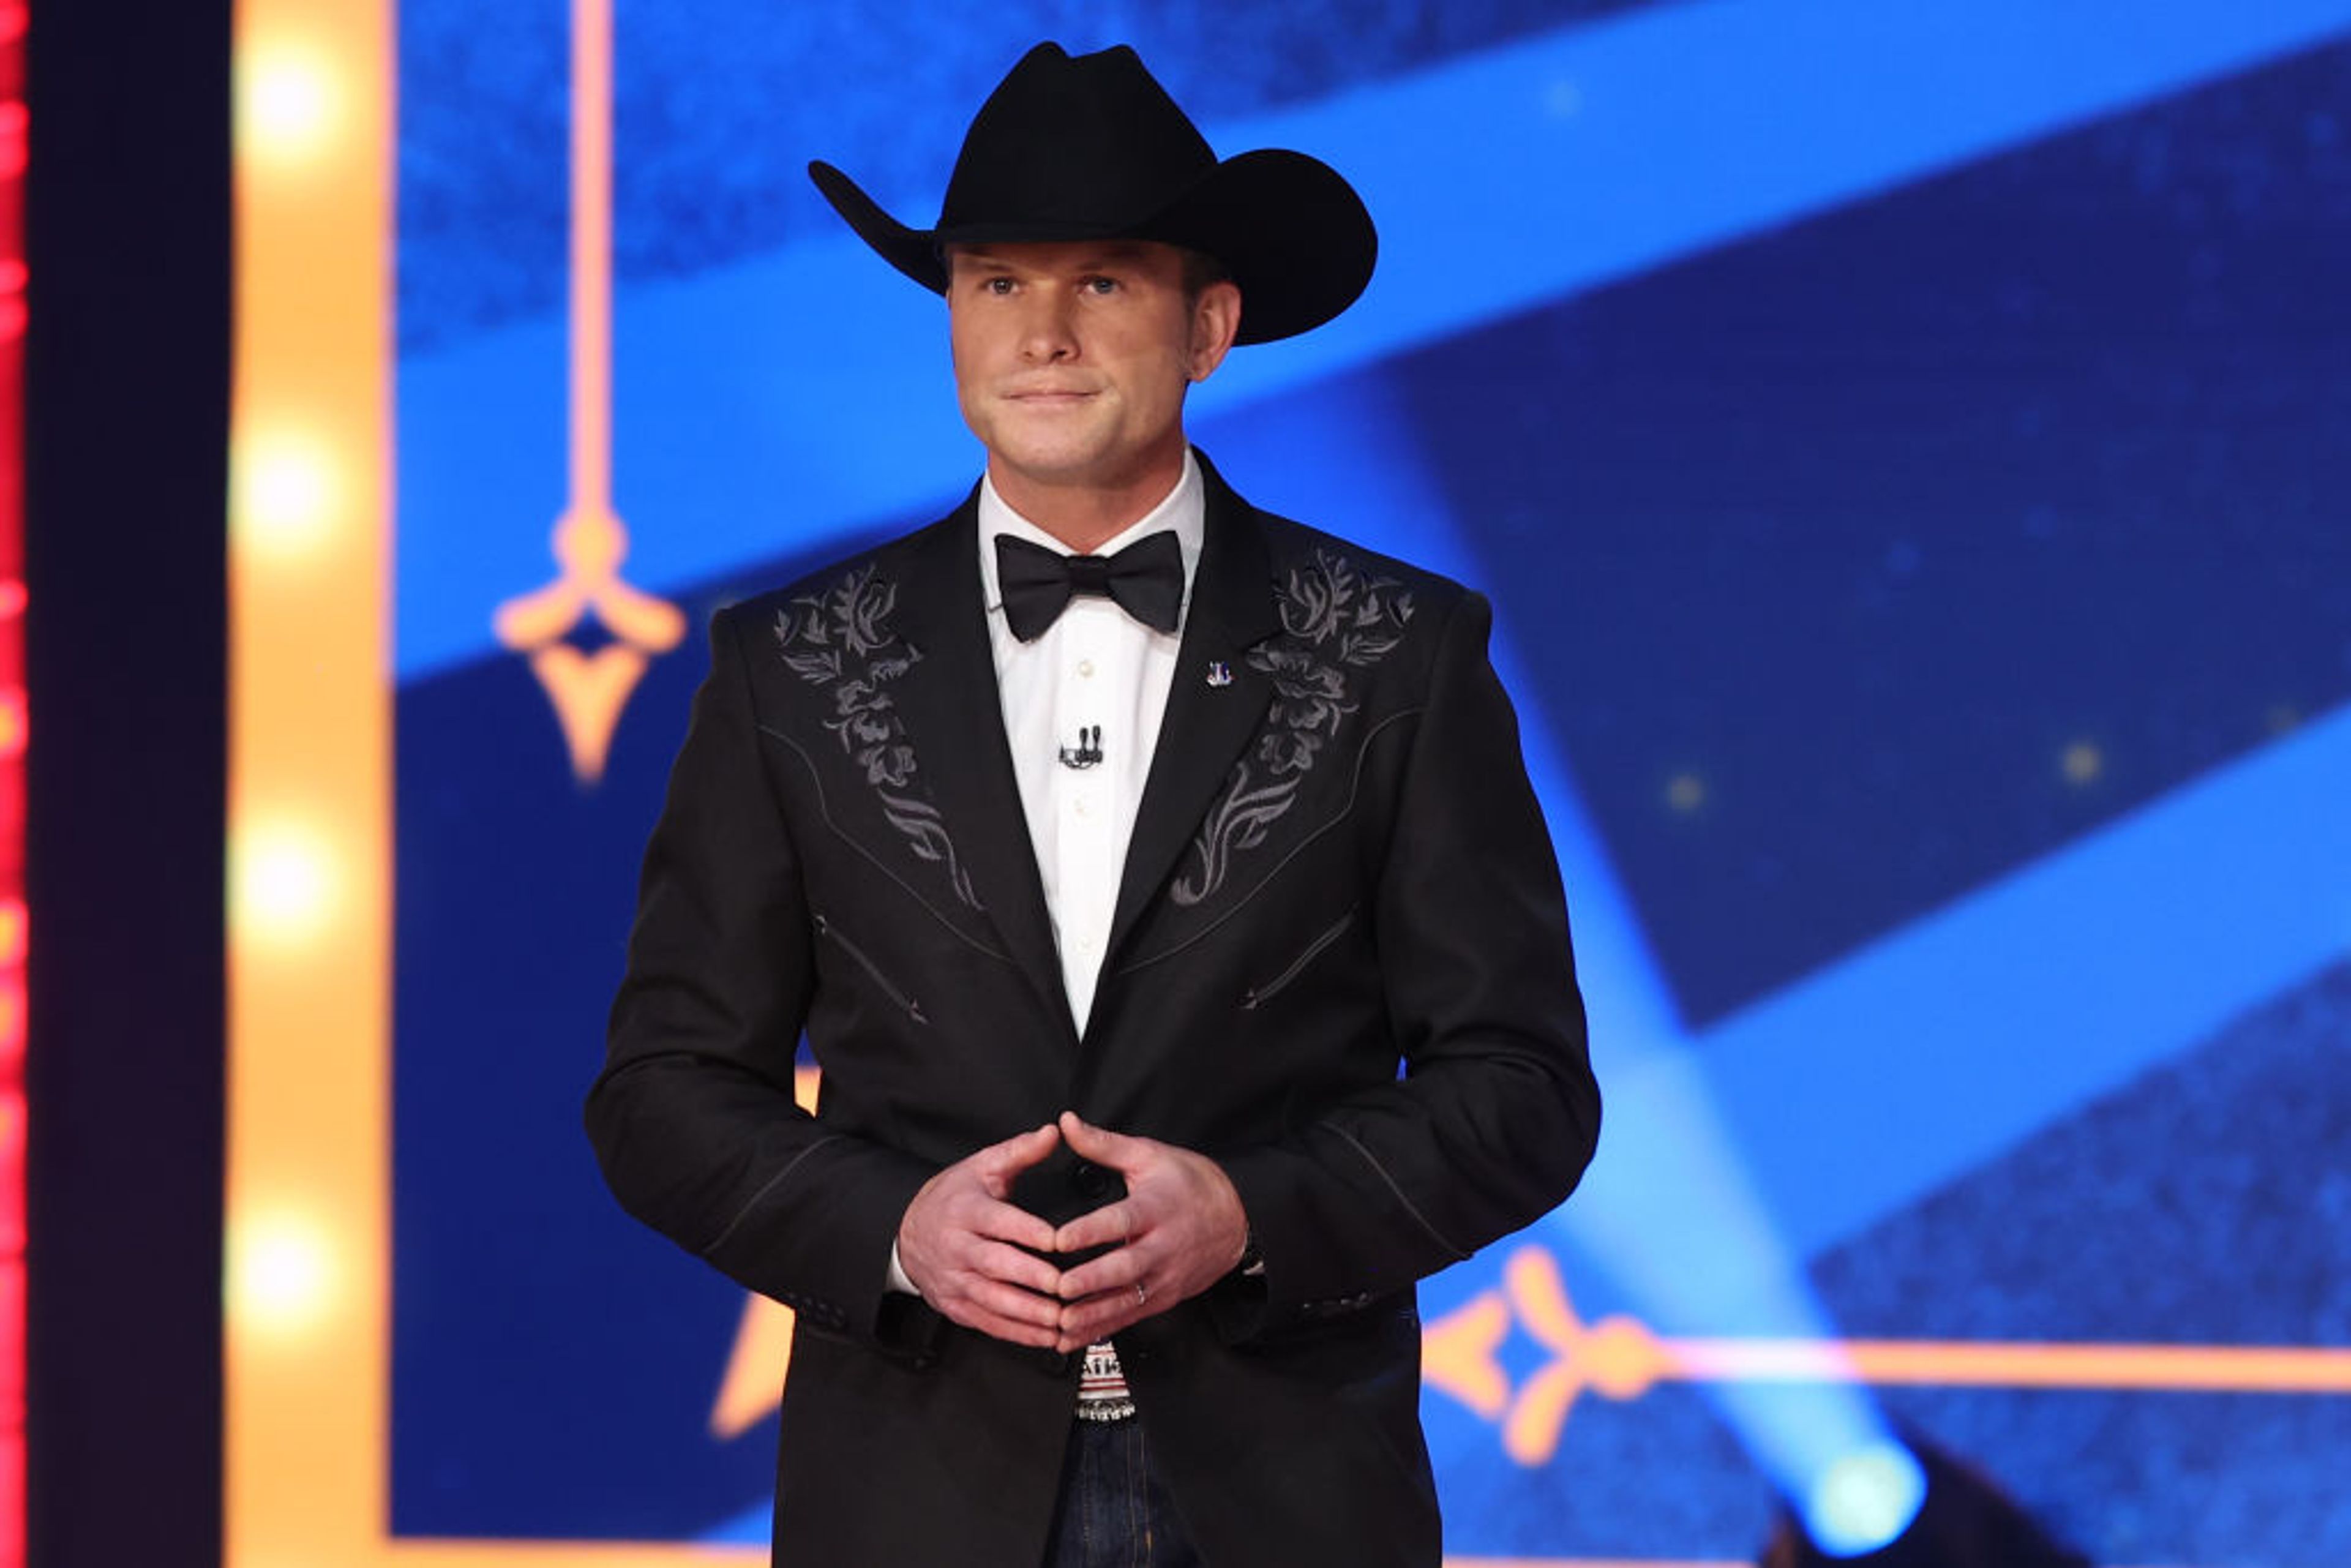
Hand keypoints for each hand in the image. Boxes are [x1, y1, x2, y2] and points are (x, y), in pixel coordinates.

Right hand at [897, 1122, 1065, 1348]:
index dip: (1028, 1231)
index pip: (999, 1221)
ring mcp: (954, 1280)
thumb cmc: (955, 1197)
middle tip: (1065, 1287)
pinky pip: (988, 1323)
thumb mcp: (983, 1166)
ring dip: (1028, 1313)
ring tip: (1062, 1320)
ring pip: (992, 1301)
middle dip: (1031, 1278)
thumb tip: (1054, 1131)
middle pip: (995, 1265)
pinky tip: (1047, 1337)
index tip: (1058, 1240)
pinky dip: (1018, 1333)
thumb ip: (1020, 1151)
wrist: (908, 1231)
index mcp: (966, 1210)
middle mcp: (957, 1247)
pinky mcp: (955, 1306)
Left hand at [1050, 1111, 1248, 1352]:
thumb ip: (1103, 1144)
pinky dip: (1101, 1329)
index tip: (1059, 1238)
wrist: (1237, 1218)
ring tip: (1061, 1323)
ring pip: (1127, 1300)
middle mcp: (1162, 1246)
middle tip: (1059, 1288)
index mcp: (1156, 1208)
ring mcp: (1165, 1277)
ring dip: (1093, 1315)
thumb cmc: (1188, 1183)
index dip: (1090, 1231)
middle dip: (1091, 1281)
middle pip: (1125, 1267)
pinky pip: (1131, 1317)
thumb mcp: (1148, 1155)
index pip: (1121, 1220)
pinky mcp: (1164, 1297)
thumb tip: (1066, 1122)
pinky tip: (1073, 1337)